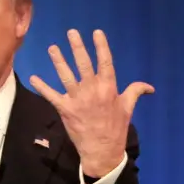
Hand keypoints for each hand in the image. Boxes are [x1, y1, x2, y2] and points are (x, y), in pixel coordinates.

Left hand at [29, 29, 153, 176]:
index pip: (105, 62)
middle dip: (77, 47)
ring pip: (66, 75)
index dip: (101, 46)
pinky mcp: (65, 109)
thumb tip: (150, 87)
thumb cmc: (116, 128)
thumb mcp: (128, 108)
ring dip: (58, 61)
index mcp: (109, 88)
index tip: (96, 32)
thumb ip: (135, 92)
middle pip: (83, 63)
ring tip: (53, 48)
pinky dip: (42, 87)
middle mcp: (92, 90)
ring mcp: (77, 99)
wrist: (102, 150)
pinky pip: (51, 95)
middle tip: (71, 32)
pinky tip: (33, 78)